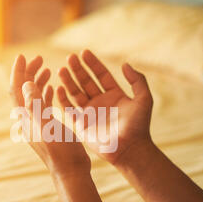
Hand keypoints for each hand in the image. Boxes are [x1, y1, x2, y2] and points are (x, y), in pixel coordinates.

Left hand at [10, 55, 90, 176]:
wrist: (70, 170)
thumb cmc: (60, 150)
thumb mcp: (47, 125)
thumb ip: (36, 104)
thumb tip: (25, 83)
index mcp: (26, 117)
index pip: (16, 90)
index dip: (18, 72)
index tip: (22, 56)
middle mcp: (29, 118)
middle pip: (23, 90)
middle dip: (28, 73)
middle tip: (39, 59)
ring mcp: (38, 122)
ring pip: (33, 96)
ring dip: (37, 81)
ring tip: (46, 68)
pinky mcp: (48, 126)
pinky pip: (42, 105)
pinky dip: (45, 92)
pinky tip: (51, 86)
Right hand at [57, 49, 153, 164]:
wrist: (129, 149)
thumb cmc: (139, 126)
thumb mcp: (144, 99)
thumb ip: (137, 80)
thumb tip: (125, 64)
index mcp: (114, 94)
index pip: (101, 75)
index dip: (93, 63)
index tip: (84, 52)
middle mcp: (101, 102)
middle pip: (86, 81)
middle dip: (78, 69)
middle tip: (70, 57)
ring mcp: (90, 113)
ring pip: (76, 93)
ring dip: (68, 81)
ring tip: (61, 70)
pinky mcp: (82, 124)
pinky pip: (69, 109)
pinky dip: (63, 99)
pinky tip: (58, 88)